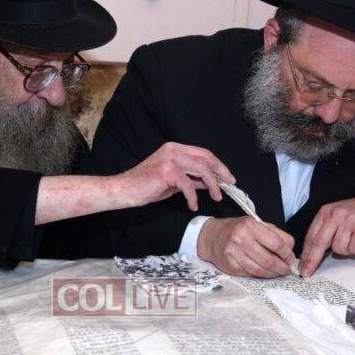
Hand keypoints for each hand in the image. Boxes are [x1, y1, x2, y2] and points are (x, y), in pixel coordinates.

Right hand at [115, 142, 235, 211]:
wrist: (125, 190)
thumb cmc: (146, 186)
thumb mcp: (173, 181)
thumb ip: (190, 178)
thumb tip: (208, 182)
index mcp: (175, 148)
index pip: (203, 153)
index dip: (217, 164)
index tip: (227, 177)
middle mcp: (173, 150)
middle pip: (205, 158)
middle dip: (220, 172)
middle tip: (230, 185)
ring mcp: (170, 159)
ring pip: (201, 169)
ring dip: (212, 185)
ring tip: (216, 197)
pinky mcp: (167, 172)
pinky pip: (188, 185)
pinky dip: (193, 197)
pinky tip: (193, 205)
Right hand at [197, 216, 295, 277]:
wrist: (212, 237)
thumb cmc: (238, 230)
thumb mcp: (256, 224)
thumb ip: (275, 234)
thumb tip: (290, 250)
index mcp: (251, 226)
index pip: (276, 243)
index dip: (287, 253)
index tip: (290, 258)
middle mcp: (241, 239)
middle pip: (269, 260)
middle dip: (282, 267)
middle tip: (288, 270)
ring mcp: (234, 253)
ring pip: (261, 270)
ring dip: (273, 274)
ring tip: (279, 273)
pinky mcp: (231, 266)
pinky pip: (251, 274)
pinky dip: (262, 275)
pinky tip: (266, 273)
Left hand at [299, 192, 354, 276]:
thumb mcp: (337, 216)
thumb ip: (325, 230)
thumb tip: (311, 254)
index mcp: (326, 212)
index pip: (311, 236)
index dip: (305, 253)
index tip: (301, 266)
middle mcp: (336, 214)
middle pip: (319, 243)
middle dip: (312, 261)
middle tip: (307, 273)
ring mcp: (349, 221)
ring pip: (339, 249)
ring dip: (346, 250)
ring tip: (353, 238)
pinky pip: (354, 249)